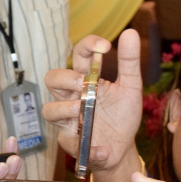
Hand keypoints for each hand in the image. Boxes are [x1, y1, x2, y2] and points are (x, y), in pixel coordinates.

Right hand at [43, 30, 143, 178]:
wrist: (122, 147)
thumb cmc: (122, 115)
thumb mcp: (131, 87)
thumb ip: (129, 62)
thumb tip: (130, 32)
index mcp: (86, 80)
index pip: (78, 55)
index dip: (87, 46)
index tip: (105, 47)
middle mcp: (72, 97)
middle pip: (52, 79)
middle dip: (65, 78)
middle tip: (82, 83)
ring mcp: (68, 119)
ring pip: (49, 110)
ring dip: (64, 109)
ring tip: (81, 109)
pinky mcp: (70, 142)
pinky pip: (69, 142)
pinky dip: (87, 147)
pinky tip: (103, 149)